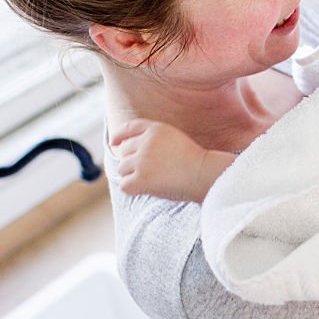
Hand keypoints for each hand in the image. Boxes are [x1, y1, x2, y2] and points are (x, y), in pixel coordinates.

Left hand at [110, 119, 228, 202]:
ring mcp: (142, 161)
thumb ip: (154, 139)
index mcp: (156, 129)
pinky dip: (132, 189)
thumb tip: (126, 148)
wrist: (204, 174)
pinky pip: (125, 185)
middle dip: (131, 161)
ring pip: (122, 169)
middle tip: (147, 171)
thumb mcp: (175, 138)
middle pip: (123, 151)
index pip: (130, 127)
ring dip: (132, 176)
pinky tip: (145, 190)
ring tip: (151, 180)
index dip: (119, 135)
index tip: (114, 142)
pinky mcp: (141, 179)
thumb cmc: (194, 161)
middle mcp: (146, 142)